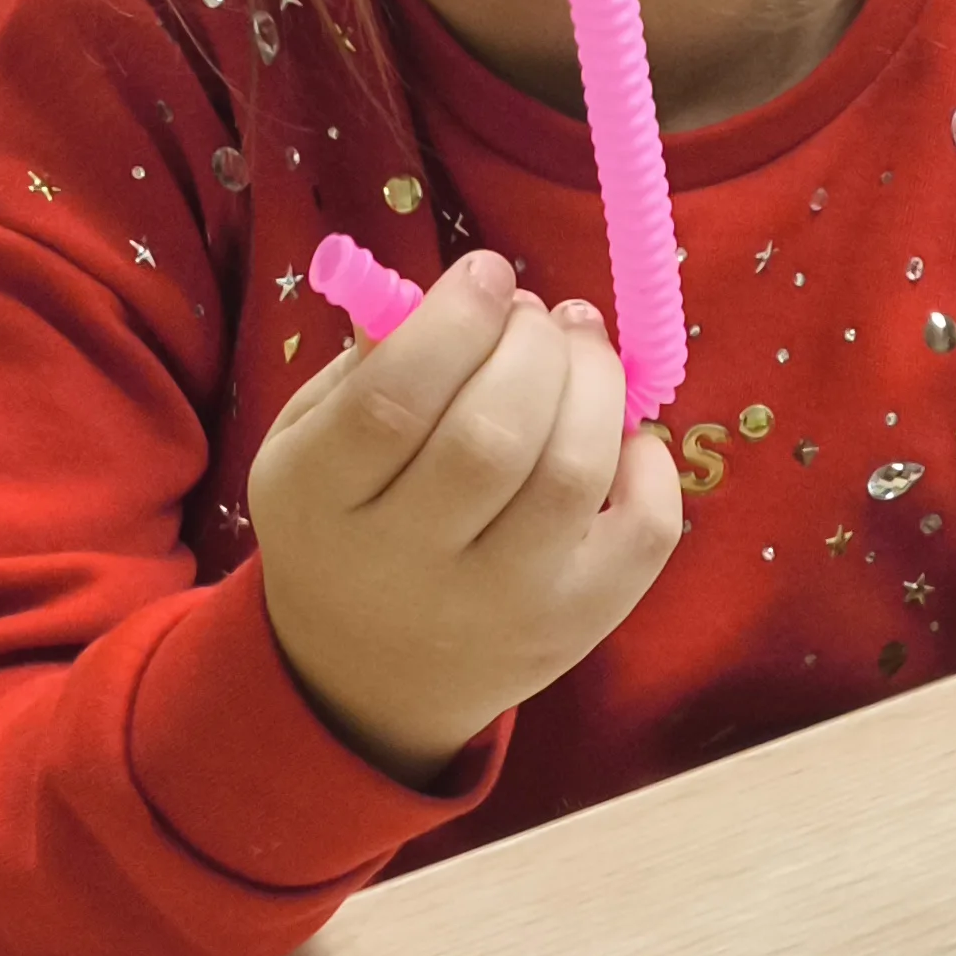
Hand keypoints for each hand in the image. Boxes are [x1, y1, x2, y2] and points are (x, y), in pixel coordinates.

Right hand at [249, 252, 680, 786]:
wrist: (369, 682)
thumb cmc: (343, 525)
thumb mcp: (308, 443)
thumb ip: (364, 365)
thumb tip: (447, 293)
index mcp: (318, 504)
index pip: (391, 402)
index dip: (454, 320)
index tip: (489, 273)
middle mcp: (405, 569)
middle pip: (491, 437)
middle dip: (532, 345)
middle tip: (537, 313)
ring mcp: (498, 606)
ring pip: (572, 475)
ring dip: (595, 382)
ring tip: (582, 344)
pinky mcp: (574, 628)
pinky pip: (643, 534)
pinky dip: (648, 462)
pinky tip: (619, 434)